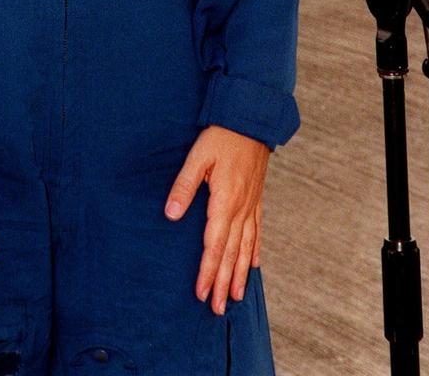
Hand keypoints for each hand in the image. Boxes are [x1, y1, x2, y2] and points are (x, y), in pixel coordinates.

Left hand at [164, 126, 269, 313]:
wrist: (251, 119)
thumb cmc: (221, 136)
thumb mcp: (197, 157)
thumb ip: (184, 186)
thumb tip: (171, 214)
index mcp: (225, 201)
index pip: (214, 245)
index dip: (208, 271)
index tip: (202, 293)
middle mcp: (241, 208)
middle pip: (231, 253)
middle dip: (223, 283)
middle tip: (217, 309)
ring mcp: (251, 204)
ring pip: (246, 247)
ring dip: (239, 274)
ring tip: (235, 297)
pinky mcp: (256, 198)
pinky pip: (257, 231)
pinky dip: (254, 251)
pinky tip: (253, 265)